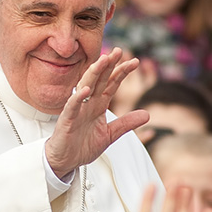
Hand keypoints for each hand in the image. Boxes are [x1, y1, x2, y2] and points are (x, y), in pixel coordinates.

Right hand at [45, 48, 148, 176]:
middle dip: (108, 65)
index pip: (111, 84)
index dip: (121, 73)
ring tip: (103, 61)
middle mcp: (87, 104)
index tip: (134, 62)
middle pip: (99, 80)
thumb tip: (147, 114)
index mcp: (98, 105)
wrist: (64, 161)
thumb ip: (126, 124)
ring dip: (93, 73)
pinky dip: (77, 98)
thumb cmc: (83, 146)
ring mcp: (76, 110)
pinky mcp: (66, 120)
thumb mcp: (110, 134)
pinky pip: (71, 106)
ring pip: (85, 87)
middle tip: (118, 51)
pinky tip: (85, 89)